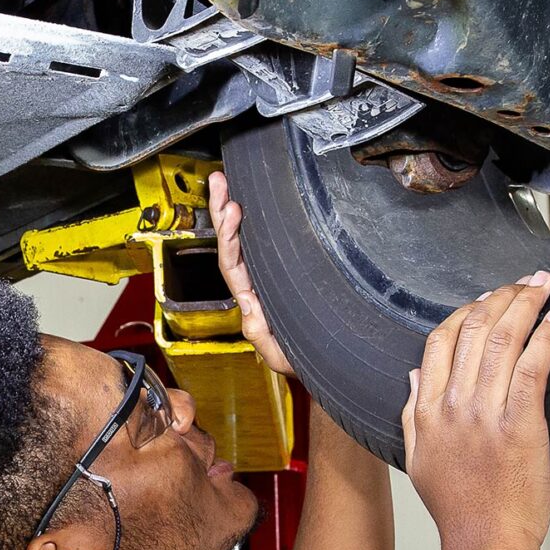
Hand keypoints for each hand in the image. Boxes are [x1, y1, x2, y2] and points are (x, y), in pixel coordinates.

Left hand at [209, 171, 291, 376]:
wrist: (329, 367)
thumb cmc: (307, 361)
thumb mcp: (281, 355)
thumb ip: (261, 333)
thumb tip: (247, 303)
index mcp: (251, 302)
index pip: (232, 265)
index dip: (229, 236)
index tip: (232, 210)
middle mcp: (253, 288)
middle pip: (231, 246)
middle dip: (222, 212)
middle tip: (219, 182)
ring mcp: (265, 281)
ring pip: (241, 243)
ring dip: (229, 212)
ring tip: (223, 183)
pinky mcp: (280, 276)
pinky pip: (259, 249)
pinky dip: (252, 226)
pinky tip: (247, 204)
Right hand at [402, 271, 549, 549]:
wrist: (484, 542)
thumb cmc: (458, 509)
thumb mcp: (419, 459)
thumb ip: (412, 413)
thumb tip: (413, 375)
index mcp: (428, 412)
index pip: (439, 343)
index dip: (465, 312)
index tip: (487, 299)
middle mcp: (453, 406)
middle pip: (473, 331)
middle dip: (500, 297)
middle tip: (525, 282)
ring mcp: (486, 413)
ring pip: (503, 340)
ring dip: (526, 304)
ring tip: (544, 286)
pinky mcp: (521, 424)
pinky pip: (532, 366)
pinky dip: (546, 336)